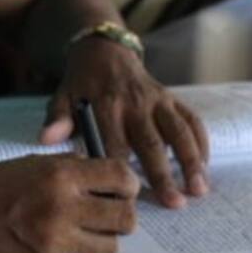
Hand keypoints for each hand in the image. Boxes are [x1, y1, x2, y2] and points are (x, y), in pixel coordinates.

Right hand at [0, 153, 138, 252]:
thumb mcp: (36, 162)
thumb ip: (74, 168)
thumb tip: (108, 175)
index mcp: (62, 174)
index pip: (121, 177)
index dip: (128, 183)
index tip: (123, 187)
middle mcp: (64, 207)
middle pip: (126, 218)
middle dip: (122, 214)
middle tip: (109, 211)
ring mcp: (58, 240)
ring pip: (111, 248)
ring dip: (104, 239)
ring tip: (86, 229)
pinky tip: (64, 241)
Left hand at [40, 37, 208, 209]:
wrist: (104, 49)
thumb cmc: (82, 82)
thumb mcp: (63, 95)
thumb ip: (57, 118)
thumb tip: (46, 140)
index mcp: (105, 104)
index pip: (114, 143)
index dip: (120, 171)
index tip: (126, 200)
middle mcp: (134, 102)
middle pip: (150, 141)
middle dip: (163, 173)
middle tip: (174, 203)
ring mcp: (156, 99)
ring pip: (178, 131)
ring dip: (190, 160)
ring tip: (199, 189)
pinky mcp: (171, 97)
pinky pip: (191, 118)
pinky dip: (201, 141)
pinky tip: (205, 167)